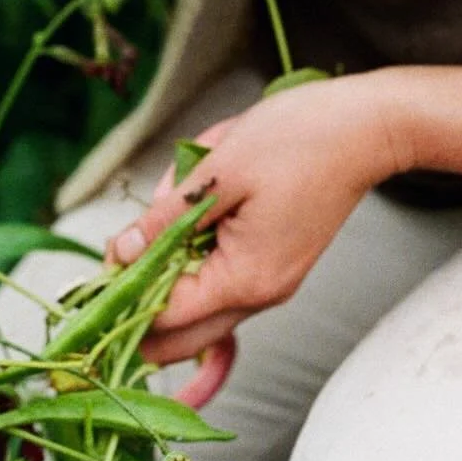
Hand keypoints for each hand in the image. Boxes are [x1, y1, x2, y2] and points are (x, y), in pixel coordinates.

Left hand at [110, 75, 408, 368]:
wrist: (366, 128)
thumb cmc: (299, 140)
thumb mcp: (219, 170)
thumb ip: (166, 220)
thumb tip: (121, 254)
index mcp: (246, 279)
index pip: (165, 320)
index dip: (124, 300)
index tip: (96, 271)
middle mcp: (261, 295)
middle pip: (181, 332)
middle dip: (142, 298)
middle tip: (118, 254)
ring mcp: (271, 282)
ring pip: (199, 300)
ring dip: (172, 262)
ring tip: (180, 193)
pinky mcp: (275, 263)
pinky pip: (221, 273)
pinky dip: (199, 246)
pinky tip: (204, 195)